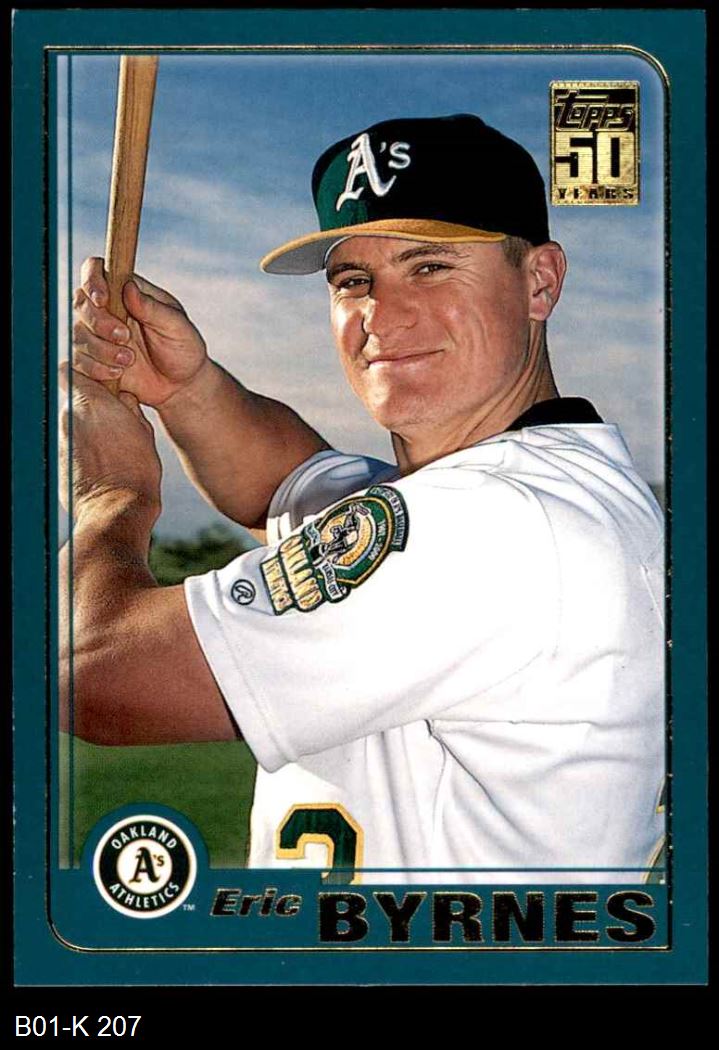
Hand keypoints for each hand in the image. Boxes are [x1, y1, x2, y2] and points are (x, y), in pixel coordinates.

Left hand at [59, 364, 161, 517]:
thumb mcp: (143, 432)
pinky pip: (73, 446)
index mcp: (91, 403)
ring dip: (91, 430)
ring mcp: (62, 440)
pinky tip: (104, 465)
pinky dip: (85, 450)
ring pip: (75, 424)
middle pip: (77, 399)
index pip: (72, 370)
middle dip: (94, 406)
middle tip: (117, 422)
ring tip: (113, 449)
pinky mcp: (59, 460)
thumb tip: (124, 397)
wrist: (116, 511)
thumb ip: (129, 408)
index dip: (87, 374)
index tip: (105, 384)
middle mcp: (70, 417)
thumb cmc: (135, 472)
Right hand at [72, 257, 208, 406]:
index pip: (95, 270)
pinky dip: (95, 368)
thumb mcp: (177, 327)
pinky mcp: (93, 360)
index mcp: (126, 291)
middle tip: (125, 338)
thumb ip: (153, 308)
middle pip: (81, 302)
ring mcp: (97, 335)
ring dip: (100, 348)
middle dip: (99, 322)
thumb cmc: (183, 348)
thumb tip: (129, 287)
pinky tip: (118, 372)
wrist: (181, 384)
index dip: (92, 281)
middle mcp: (107, 309)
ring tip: (129, 360)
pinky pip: (78, 361)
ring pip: (77, 334)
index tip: (103, 300)